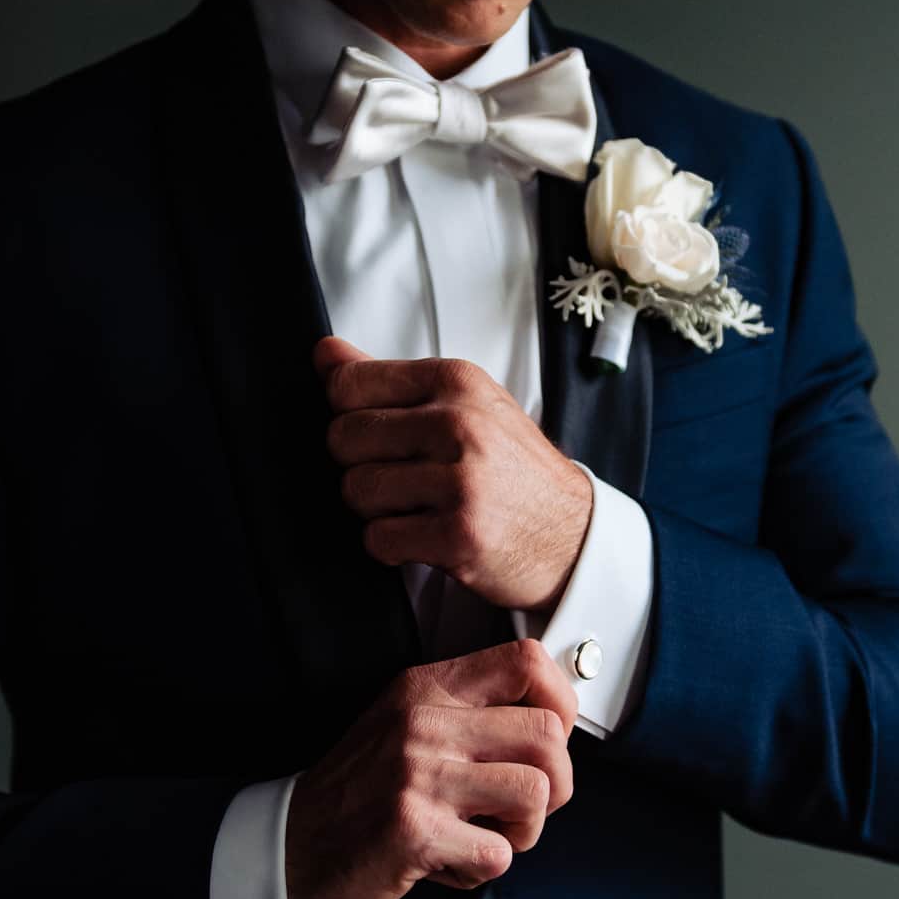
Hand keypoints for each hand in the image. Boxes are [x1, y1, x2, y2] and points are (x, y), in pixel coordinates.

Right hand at [283, 638, 579, 898]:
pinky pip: (499, 853)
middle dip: (555, 784)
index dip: (560, 703)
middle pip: (547, 735)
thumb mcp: (405, 725)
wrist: (290, 847)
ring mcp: (417, 775)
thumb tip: (555, 724)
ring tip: (484, 835)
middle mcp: (423, 723)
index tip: (549, 741)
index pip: (527, 661)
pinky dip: (482, 869)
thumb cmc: (359, 792)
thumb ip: (469, 714)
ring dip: (523, 831)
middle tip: (520, 808)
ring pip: (535, 793)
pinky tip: (449, 861)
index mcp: (426, 688)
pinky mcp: (414, 830)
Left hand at [314, 335, 593, 613]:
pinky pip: (379, 539)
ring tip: (415, 509)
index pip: (348, 383)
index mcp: (457, 381)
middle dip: (359, 465)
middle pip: (343, 438)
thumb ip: (389, 380)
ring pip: (355, 490)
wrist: (574, 536)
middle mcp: (460, 423)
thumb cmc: (513, 470)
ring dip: (375, 510)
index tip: (378, 435)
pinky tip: (425, 538)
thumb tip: (324, 351)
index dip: (348, 415)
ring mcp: (461, 480)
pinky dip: (392, 546)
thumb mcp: (464, 406)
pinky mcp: (459, 535)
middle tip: (399, 478)